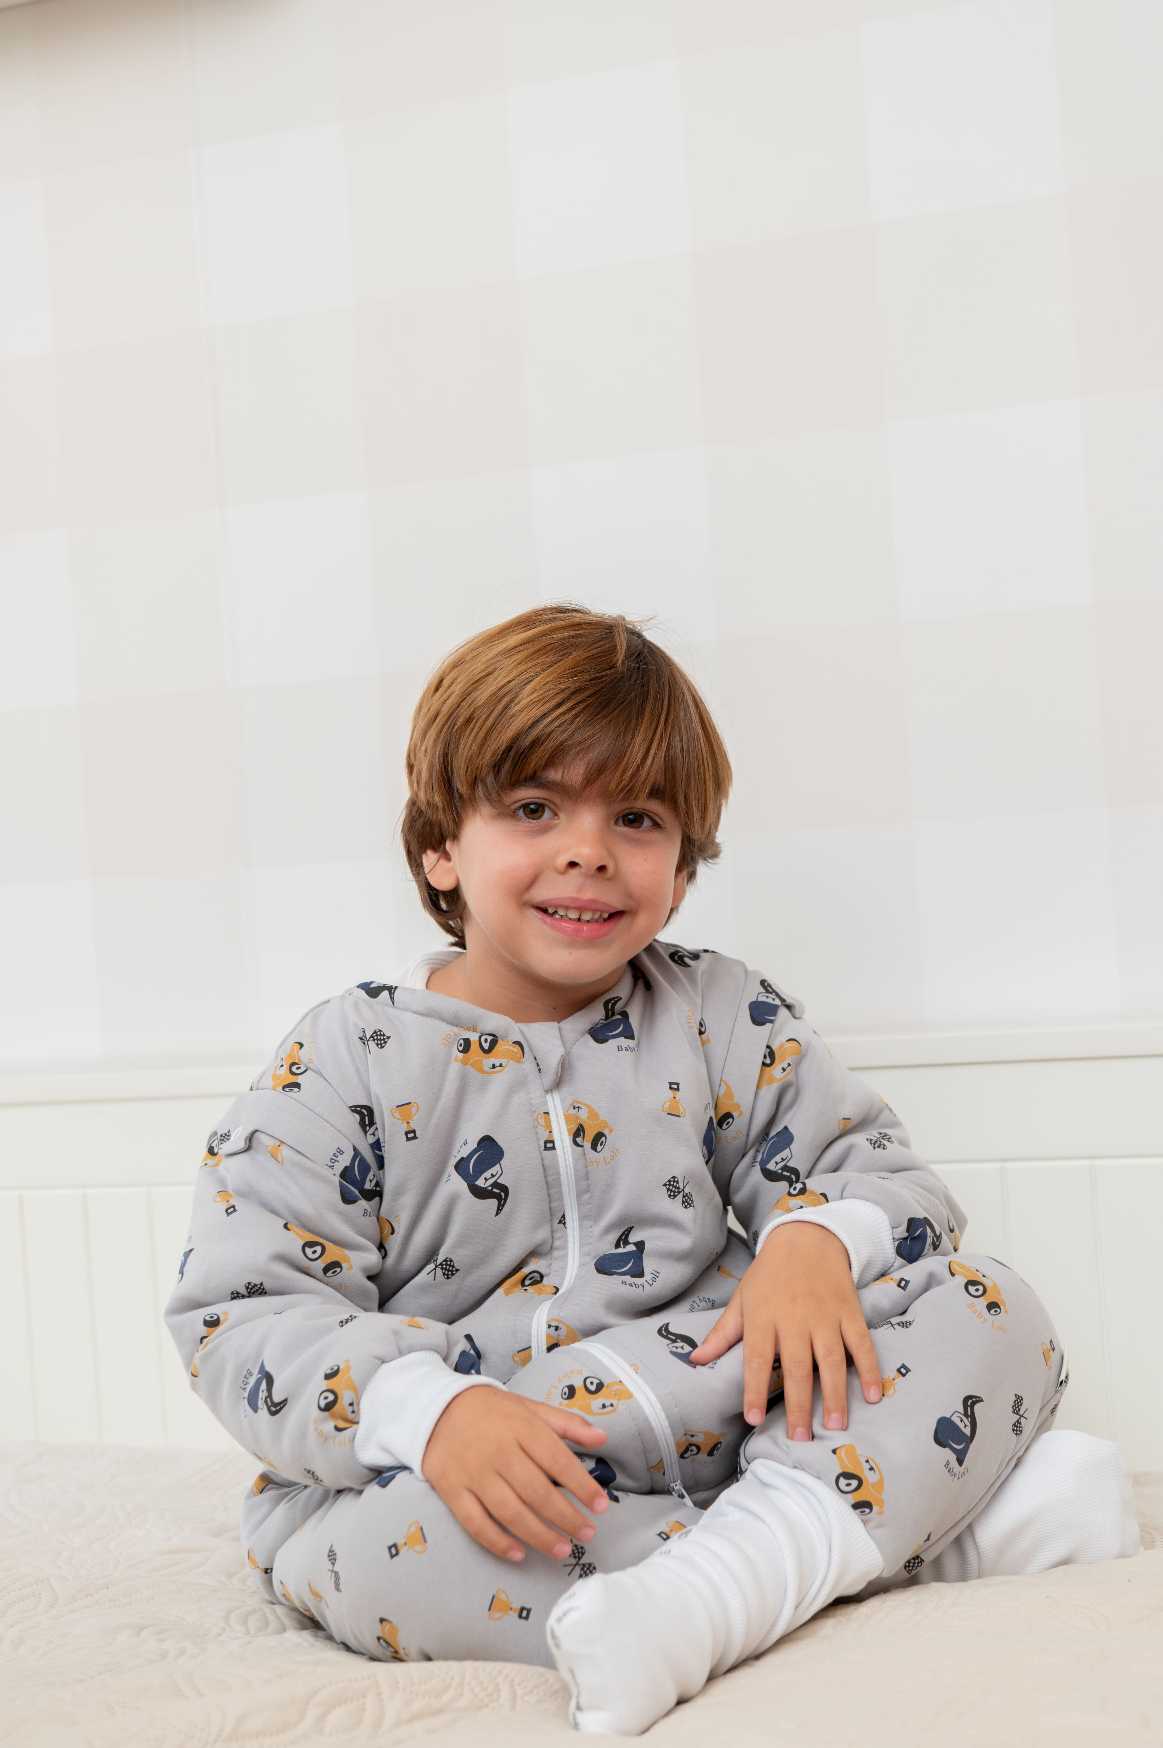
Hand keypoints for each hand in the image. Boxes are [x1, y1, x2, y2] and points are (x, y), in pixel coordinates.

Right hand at [421, 1385, 611, 1563]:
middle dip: (565, 1517)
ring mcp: (474, 1473)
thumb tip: (602, 1439)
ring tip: (562, 1550)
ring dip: (539, 1535)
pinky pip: (475, 1523)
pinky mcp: (452, 1491)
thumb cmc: (492, 1411)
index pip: (557, 1459)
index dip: (581, 1485)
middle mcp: (498, 1451)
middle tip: (587, 1535)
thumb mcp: (529, 1407)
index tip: (601, 1506)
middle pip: (536, 1491)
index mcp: (521, 1427)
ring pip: (509, 1512)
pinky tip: (519, 1554)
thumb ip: (567, 1423)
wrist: (435, 1409)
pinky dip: (497, 1542)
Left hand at [688, 1223, 881, 1437]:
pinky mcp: (850, 1311)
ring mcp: (825, 1315)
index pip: (757, 1359)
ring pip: (831, 1359)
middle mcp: (794, 1318)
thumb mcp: (742, 1298)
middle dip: (798, 1404)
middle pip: (797, 1366)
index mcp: (764, 1316)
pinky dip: (869, 1369)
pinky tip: (874, 1395)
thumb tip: (696, 1361)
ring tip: (835, 1426)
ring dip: (834, 1394)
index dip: (754, 1389)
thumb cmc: (769, 1274)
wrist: (806, 1237)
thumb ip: (723, 1333)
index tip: (753, 1419)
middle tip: (800, 1438)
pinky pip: (861, 1343)